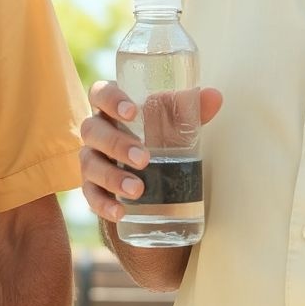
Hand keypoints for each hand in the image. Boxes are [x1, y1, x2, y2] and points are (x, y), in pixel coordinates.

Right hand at [79, 81, 221, 222]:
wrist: (150, 176)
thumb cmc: (159, 138)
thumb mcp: (174, 124)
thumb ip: (191, 110)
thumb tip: (214, 96)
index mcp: (113, 108)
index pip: (101, 93)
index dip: (111, 100)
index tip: (131, 112)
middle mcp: (97, 131)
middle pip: (93, 130)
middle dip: (117, 144)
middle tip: (143, 159)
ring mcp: (92, 159)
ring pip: (90, 164)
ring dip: (112, 177)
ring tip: (137, 190)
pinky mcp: (92, 187)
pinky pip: (90, 195)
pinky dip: (103, 204)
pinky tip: (120, 212)